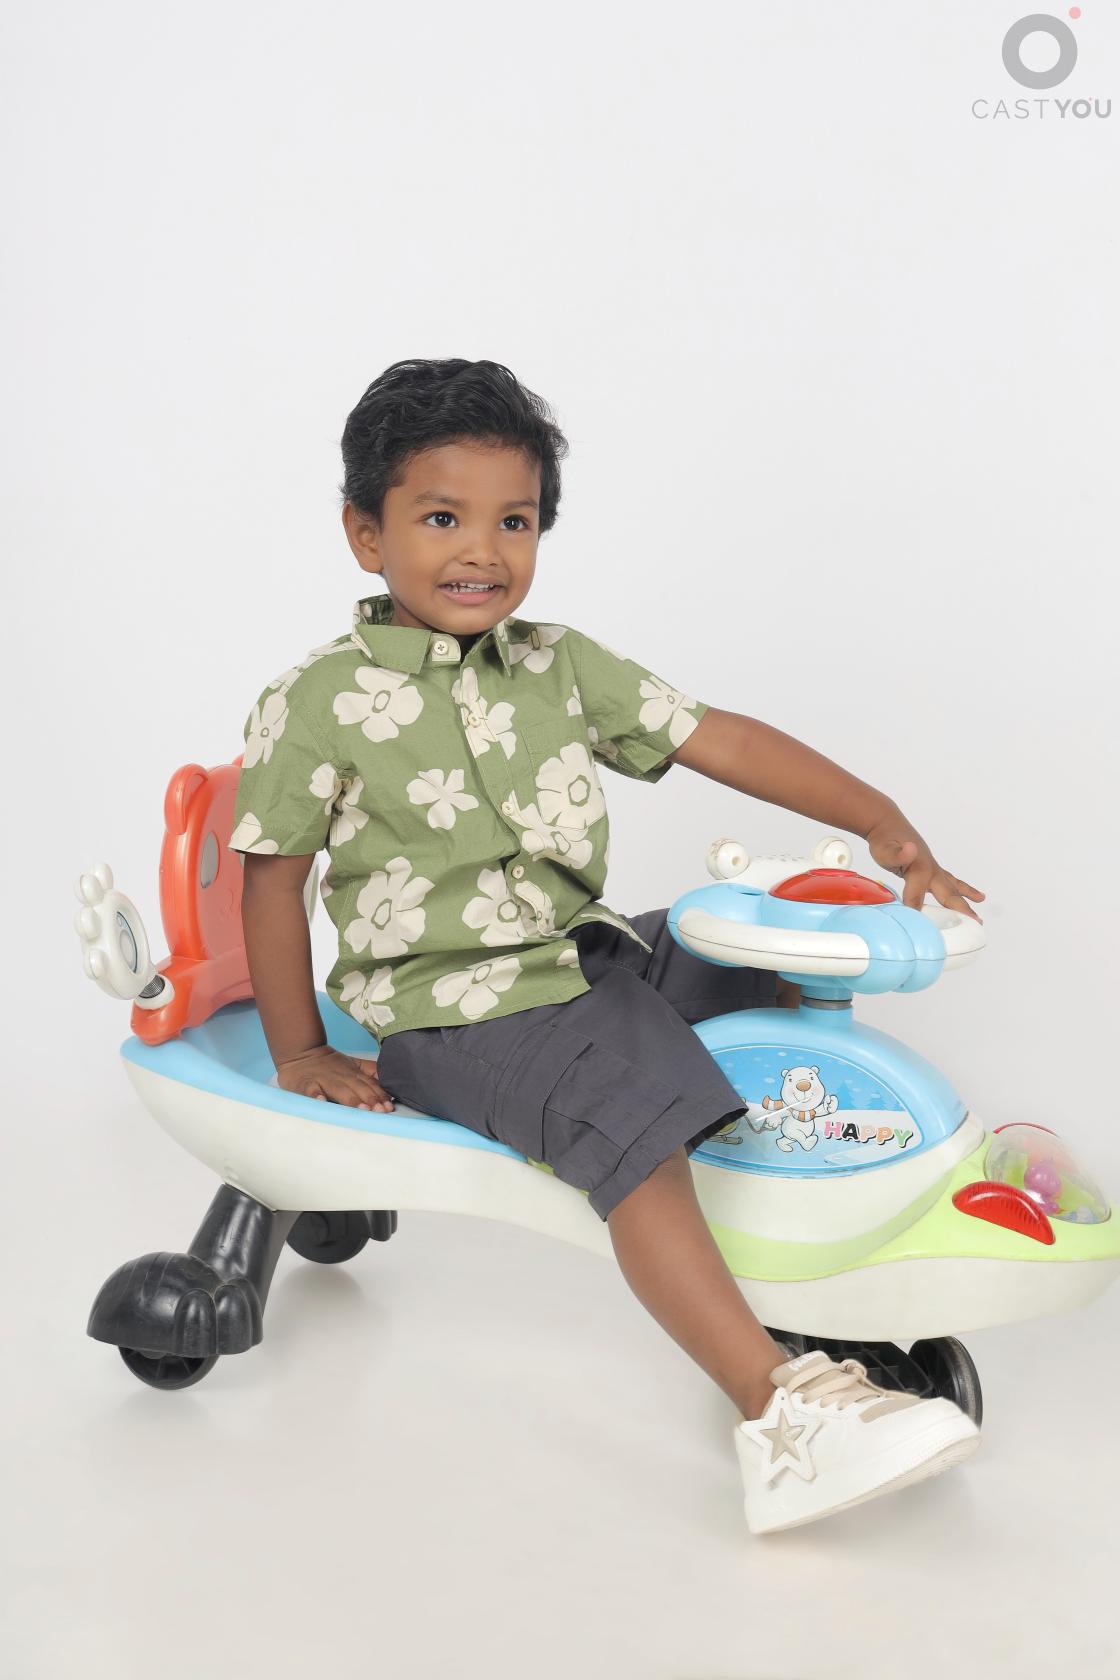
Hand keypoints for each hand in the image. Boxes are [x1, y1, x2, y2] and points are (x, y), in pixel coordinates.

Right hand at [275, 1044, 395, 1110]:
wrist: (301, 1053)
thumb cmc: (330, 1064)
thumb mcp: (353, 1064)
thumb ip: (371, 1071)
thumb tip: (390, 1080)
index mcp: (353, 1072)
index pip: (370, 1083)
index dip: (380, 1094)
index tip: (389, 1107)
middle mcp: (341, 1075)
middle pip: (358, 1087)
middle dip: (370, 1099)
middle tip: (380, 1111)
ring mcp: (323, 1079)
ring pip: (339, 1089)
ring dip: (350, 1099)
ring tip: (361, 1109)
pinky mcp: (306, 1083)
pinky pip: (311, 1089)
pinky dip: (316, 1095)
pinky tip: (321, 1101)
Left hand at [865, 812, 984, 922]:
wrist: (886, 824)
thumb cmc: (884, 838)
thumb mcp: (885, 849)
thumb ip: (897, 856)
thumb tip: (910, 850)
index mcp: (920, 869)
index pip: (917, 899)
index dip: (913, 913)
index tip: (911, 925)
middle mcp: (931, 870)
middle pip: (948, 895)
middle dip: (962, 911)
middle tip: (977, 924)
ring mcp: (932, 868)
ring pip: (953, 887)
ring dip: (966, 899)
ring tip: (982, 904)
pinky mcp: (930, 868)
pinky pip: (949, 881)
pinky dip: (960, 889)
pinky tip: (970, 894)